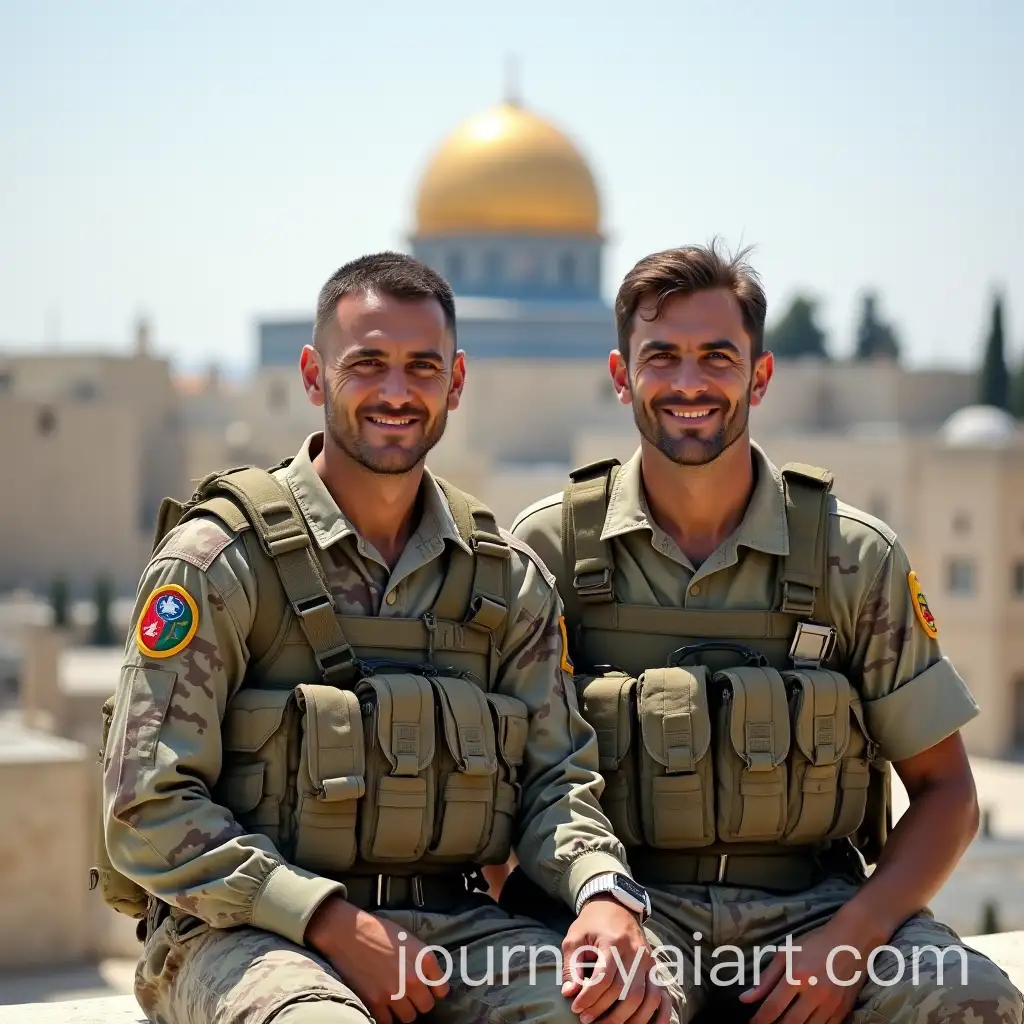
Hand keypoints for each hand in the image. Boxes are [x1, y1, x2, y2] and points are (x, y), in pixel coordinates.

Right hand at [305, 895, 449, 1023]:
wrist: (349, 933)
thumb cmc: (379, 931)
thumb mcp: (408, 939)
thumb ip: (421, 960)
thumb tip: (427, 977)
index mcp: (424, 959)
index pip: (441, 989)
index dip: (435, 990)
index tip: (428, 989)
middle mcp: (413, 978)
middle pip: (426, 1006)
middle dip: (419, 1001)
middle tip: (410, 994)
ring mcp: (394, 993)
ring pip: (409, 1017)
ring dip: (403, 1010)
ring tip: (396, 1000)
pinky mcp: (376, 1002)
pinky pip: (388, 1022)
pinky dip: (386, 1016)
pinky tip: (382, 1004)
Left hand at [561, 895, 670, 1023]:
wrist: (615, 905)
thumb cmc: (591, 924)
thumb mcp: (575, 938)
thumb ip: (571, 966)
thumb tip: (569, 993)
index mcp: (613, 942)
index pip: (604, 979)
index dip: (589, 998)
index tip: (575, 1008)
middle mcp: (635, 952)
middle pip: (626, 992)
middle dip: (606, 1013)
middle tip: (587, 1020)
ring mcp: (649, 960)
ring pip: (645, 998)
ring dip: (628, 1019)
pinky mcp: (655, 967)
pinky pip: (662, 995)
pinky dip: (660, 1015)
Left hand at [740, 919, 870, 1023]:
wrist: (852, 941)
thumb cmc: (815, 943)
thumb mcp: (786, 953)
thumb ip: (765, 978)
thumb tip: (745, 999)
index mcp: (796, 976)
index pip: (773, 1007)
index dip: (760, 1020)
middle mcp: (815, 993)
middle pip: (790, 1023)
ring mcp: (831, 1004)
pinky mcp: (843, 1010)